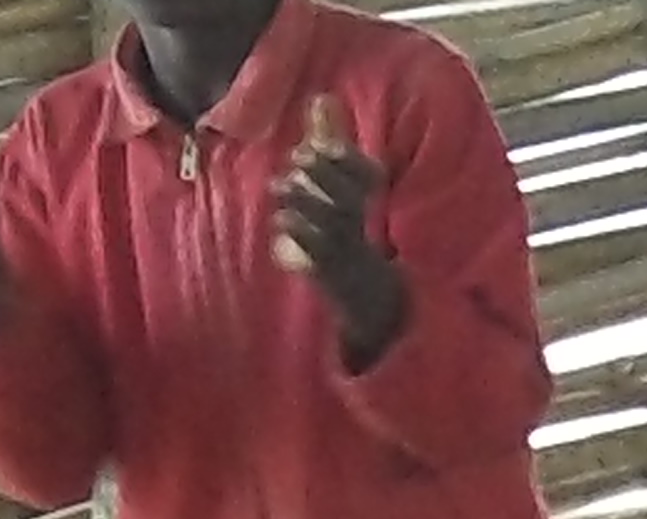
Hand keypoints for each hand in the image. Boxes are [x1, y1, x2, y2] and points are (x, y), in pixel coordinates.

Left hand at [270, 96, 403, 358]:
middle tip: (300, 158)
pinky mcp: (329, 272)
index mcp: (365, 199)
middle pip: (350, 195)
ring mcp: (347, 248)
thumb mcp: (338, 181)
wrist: (363, 293)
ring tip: (280, 186)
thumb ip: (330, 138)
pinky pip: (316, 253)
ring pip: (333, 222)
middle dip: (325, 175)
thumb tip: (323, 97)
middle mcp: (360, 222)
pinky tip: (280, 220)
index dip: (349, 160)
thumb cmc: (342, 225)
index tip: (326, 147)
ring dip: (307, 200)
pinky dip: (298, 233)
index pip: (367, 175)